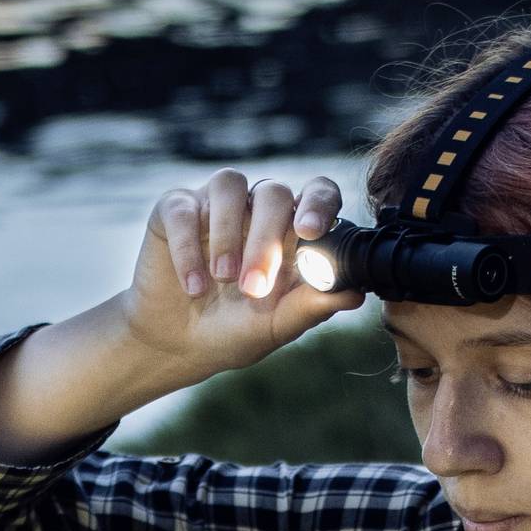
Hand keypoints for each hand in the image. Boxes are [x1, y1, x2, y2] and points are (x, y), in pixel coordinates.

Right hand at [120, 168, 365, 384]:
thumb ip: (311, 308)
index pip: (318, 193)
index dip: (318, 203)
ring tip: (221, 279)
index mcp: (292, 230)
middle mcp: (257, 209)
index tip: (309, 232)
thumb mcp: (276, 327)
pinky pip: (184, 209)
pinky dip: (188, 248)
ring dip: (228, 234)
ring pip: (229, 185)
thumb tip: (355, 293)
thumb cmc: (234, 332)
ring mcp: (216, 205)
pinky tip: (192, 284)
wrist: (177, 345)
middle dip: (266, 239)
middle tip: (253, 287)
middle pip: (273, 192)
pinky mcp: (175, 210)